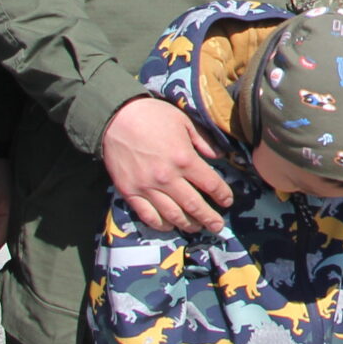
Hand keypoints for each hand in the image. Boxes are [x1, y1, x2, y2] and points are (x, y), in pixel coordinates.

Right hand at [101, 99, 230, 234]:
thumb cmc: (153, 115)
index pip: (211, 184)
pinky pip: (148, 215)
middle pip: (194, 205)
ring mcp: (147, 188)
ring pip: (172, 215)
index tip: (227, 201)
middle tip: (218, 227)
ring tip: (197, 228)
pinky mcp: (130, 192)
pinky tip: (170, 226)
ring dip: (188, 225)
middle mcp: (168, 178)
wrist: (115, 118)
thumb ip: (203, 140)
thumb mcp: (184, 121)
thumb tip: (218, 156)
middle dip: (209, 218)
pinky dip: (161, 225)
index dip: (222, 195)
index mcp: (184, 159)